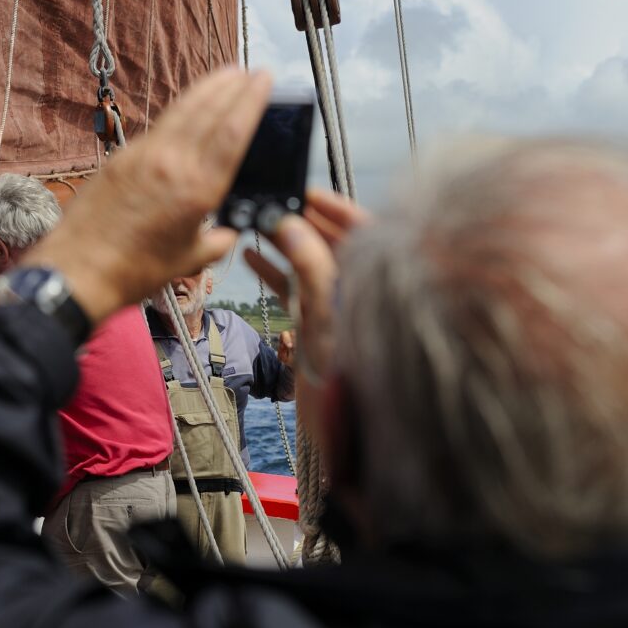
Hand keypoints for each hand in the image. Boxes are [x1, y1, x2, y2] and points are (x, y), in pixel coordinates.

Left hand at [22, 68, 271, 323]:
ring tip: (224, 75)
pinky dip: (178, 112)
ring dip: (205, 90)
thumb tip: (230, 232)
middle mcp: (172, 163)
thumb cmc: (135, 271)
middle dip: (232, 87)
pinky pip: (157, 127)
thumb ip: (216, 242)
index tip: (263, 79)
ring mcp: (142, 155)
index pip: (232, 132)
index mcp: (197, 189)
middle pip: (208, 111)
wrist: (78, 270)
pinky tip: (186, 109)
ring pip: (180, 111)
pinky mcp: (120, 157)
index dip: (251, 100)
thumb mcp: (188, 260)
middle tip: (249, 70)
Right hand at [244, 188, 369, 386]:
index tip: (307, 192)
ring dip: (285, 244)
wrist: (341, 435)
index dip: (337, 208)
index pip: (365, 230)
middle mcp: (360, 291)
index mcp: (377, 284)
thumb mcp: (327, 317)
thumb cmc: (349, 380)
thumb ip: (312, 268)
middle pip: (334, 243)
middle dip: (304, 222)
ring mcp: (338, 307)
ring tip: (256, 223)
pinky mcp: (318, 324)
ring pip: (311, 263)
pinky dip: (274, 272)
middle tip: (275, 203)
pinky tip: (250, 256)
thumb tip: (292, 223)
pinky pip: (296, 288)